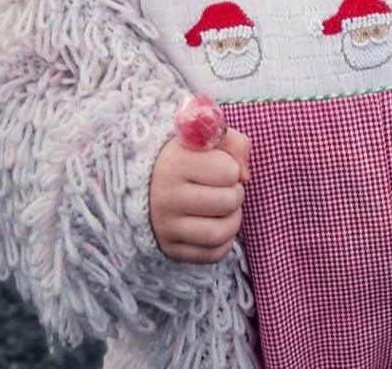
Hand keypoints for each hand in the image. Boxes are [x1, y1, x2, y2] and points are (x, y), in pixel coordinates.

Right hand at [149, 127, 250, 263]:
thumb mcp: (206, 138)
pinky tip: (216, 224)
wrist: (146, 181)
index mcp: (175, 162)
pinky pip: (212, 254)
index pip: (229, 171)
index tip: (220, 165)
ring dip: (233, 219)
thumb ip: (234, 142)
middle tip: (225, 187)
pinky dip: (224, 241)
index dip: (232, 167)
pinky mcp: (170, 249)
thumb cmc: (186, 156)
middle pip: (228, 202)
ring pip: (220, 232)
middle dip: (235, 193)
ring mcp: (166, 226)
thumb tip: (245, 175)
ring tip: (224, 208)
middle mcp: (166, 196)